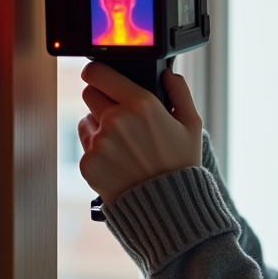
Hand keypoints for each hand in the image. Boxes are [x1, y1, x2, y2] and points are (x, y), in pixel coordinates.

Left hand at [77, 62, 202, 201]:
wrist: (167, 207)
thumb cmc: (181, 165)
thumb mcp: (192, 124)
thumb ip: (180, 92)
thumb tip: (168, 73)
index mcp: (140, 104)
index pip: (98, 72)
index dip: (97, 71)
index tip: (99, 74)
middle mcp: (115, 120)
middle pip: (89, 93)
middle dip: (102, 99)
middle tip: (119, 114)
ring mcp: (99, 143)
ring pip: (86, 120)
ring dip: (98, 126)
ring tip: (123, 143)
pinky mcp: (88, 163)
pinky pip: (86, 146)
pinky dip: (97, 150)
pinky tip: (118, 160)